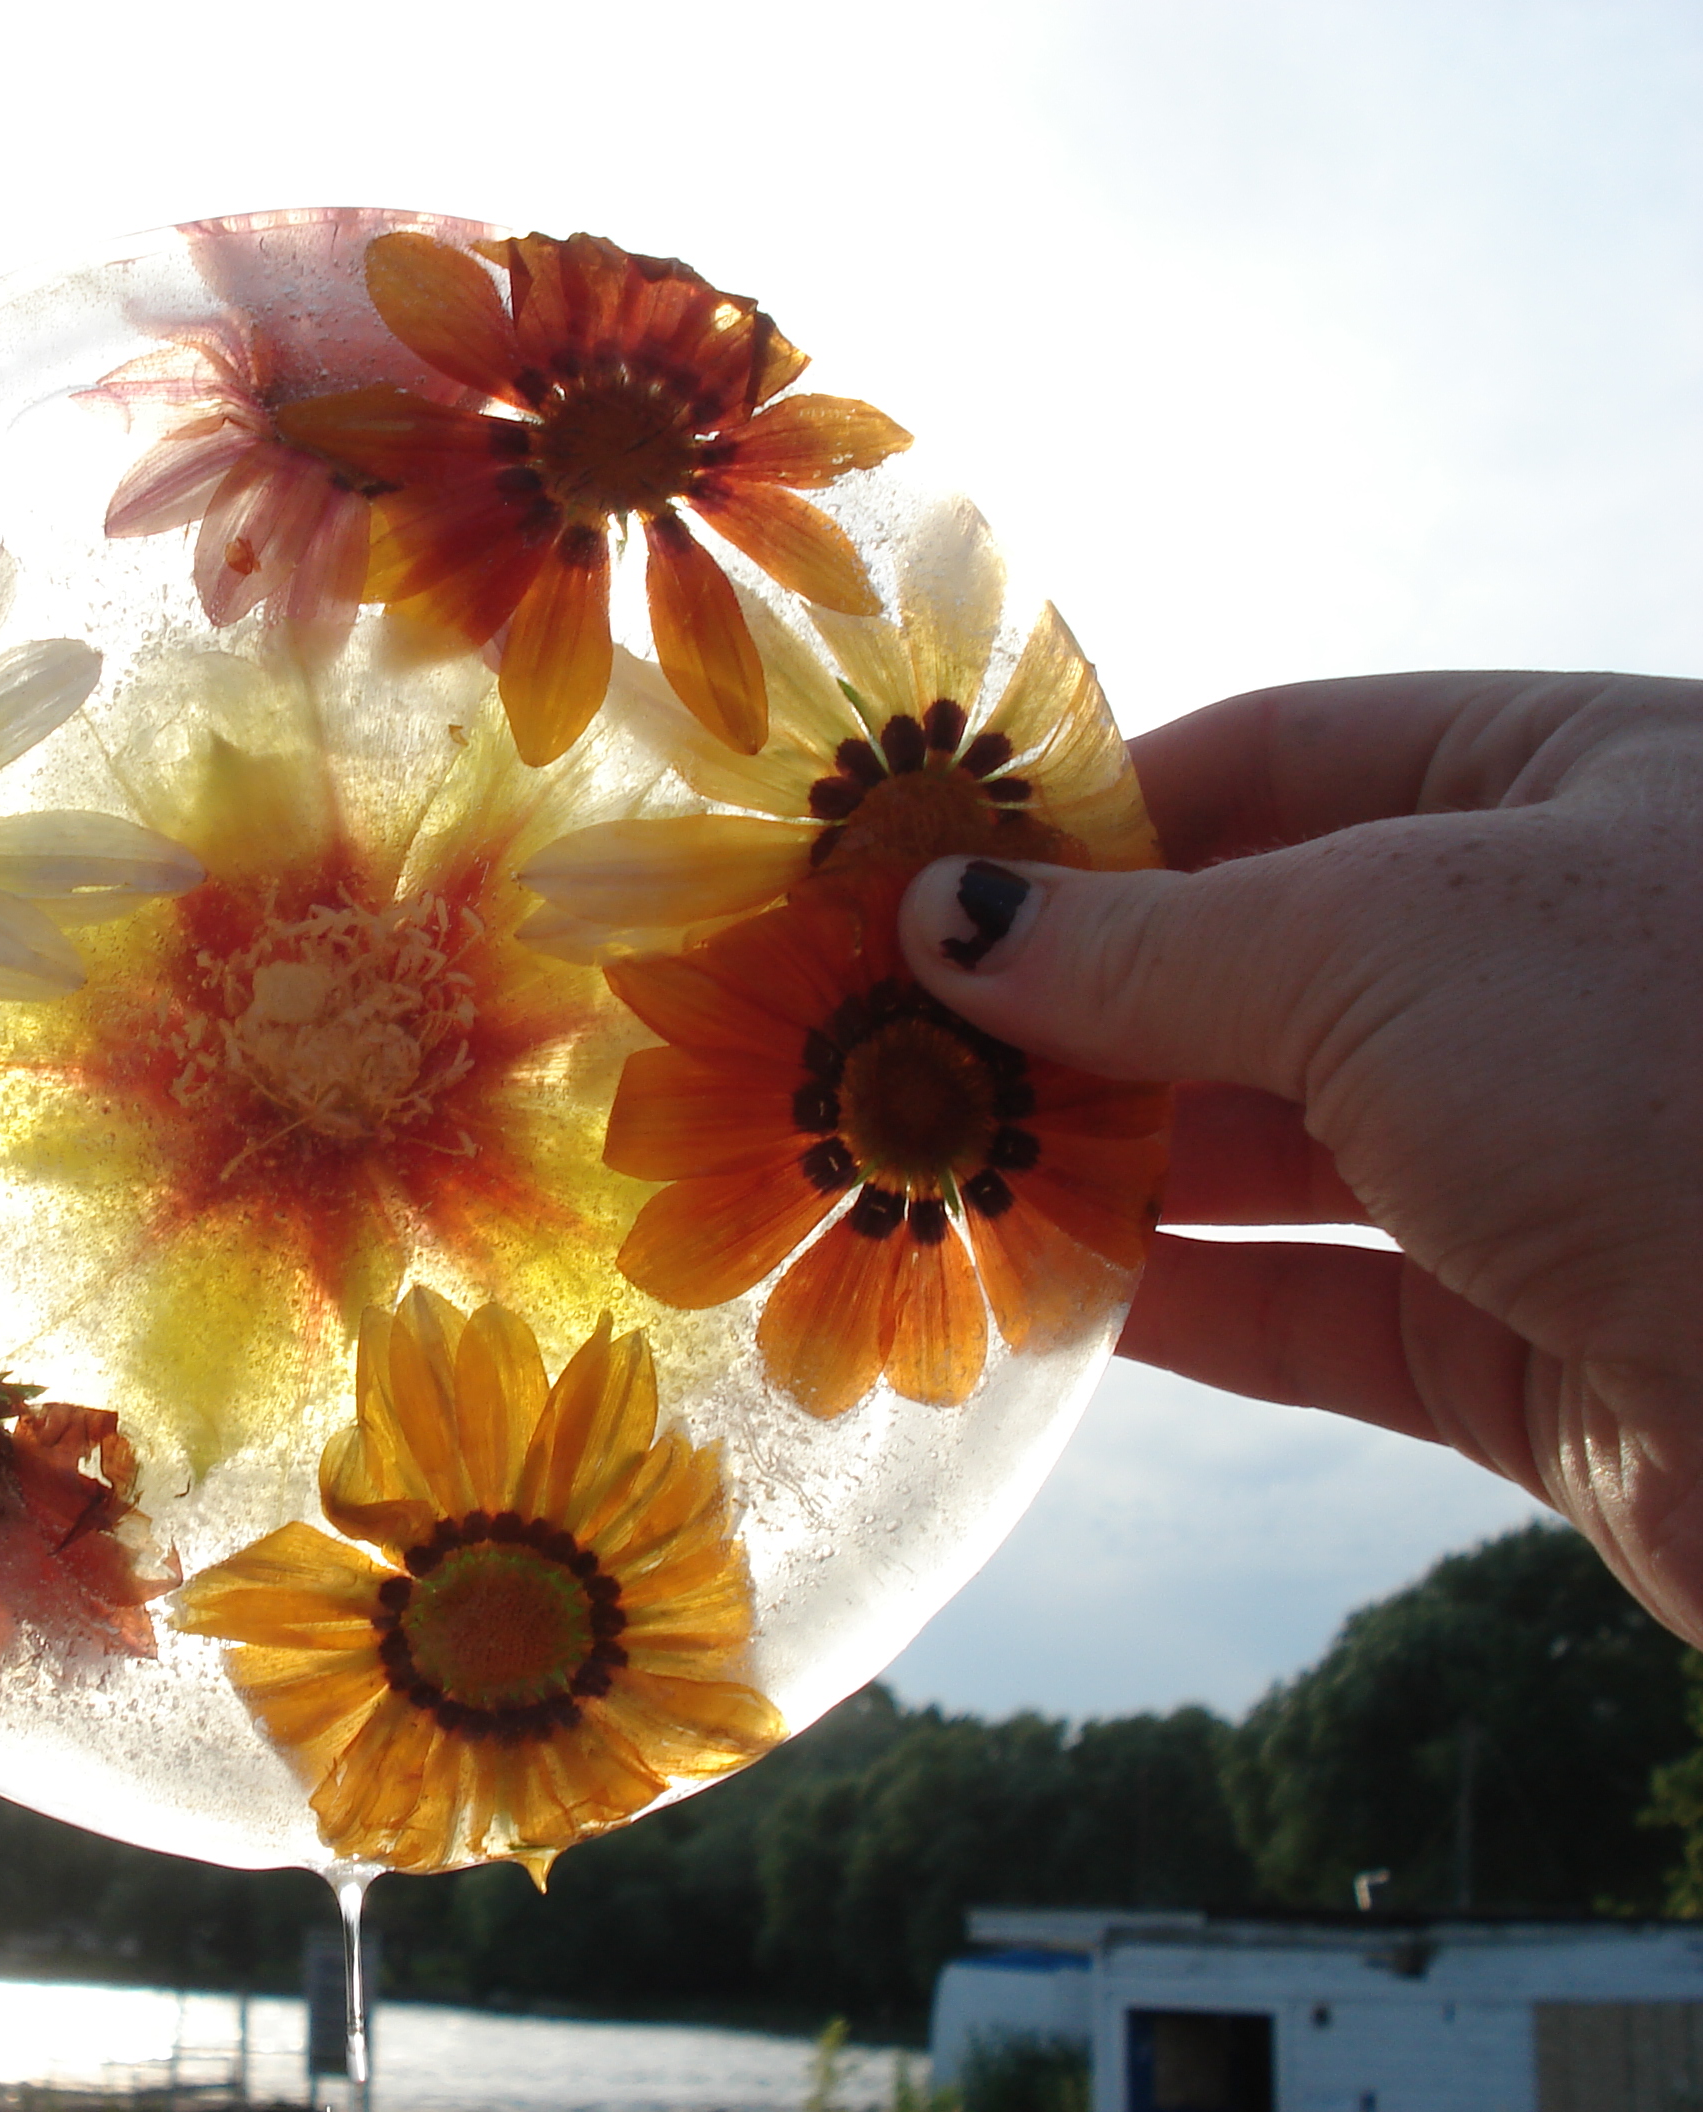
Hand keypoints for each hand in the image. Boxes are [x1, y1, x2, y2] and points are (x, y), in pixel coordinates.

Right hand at [899, 672, 1702, 1642]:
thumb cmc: (1666, 1069)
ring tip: (917, 1167)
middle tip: (879, 1035)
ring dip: (1103, 1161)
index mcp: (1584, 790)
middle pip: (1266, 960)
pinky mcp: (1543, 1350)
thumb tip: (942, 919)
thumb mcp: (1379, 945)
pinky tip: (1036, 1297)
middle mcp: (1571, 965)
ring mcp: (1560, 1162)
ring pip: (1281, 1146)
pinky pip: (1323, 1310)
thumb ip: (1144, 945)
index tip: (925, 864)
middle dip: (1073, 1003)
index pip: (1296, 755)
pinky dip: (1181, 1305)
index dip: (1103, 805)